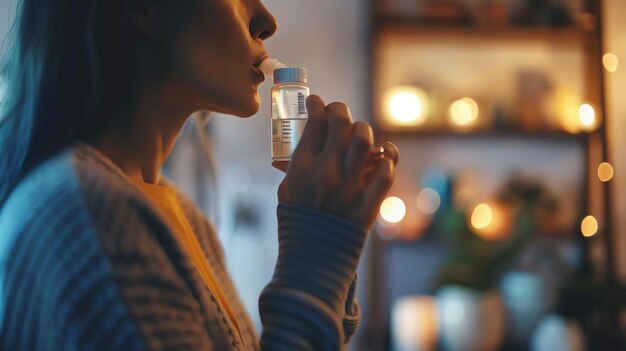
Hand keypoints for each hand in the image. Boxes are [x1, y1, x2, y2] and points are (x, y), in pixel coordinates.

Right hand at [272, 95, 398, 229]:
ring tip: (358, 131)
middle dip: (340, 110)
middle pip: (341, 125)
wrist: (313, 260)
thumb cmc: (297, 223)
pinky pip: (385, 173)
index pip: (315, 123)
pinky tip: (382, 156)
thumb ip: (295, 166)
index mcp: (302, 170)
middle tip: (337, 111)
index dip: (317, 105)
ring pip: (365, 143)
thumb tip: (303, 141)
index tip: (316, 103)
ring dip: (363, 130)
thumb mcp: (287, 191)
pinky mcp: (368, 205)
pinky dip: (387, 161)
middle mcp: (327, 175)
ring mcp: (350, 190)